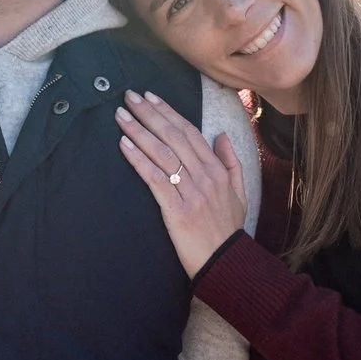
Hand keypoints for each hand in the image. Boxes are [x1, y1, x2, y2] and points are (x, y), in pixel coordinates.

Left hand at [115, 91, 247, 277]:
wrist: (225, 262)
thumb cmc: (228, 229)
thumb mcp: (239, 194)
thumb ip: (232, 163)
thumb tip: (222, 136)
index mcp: (218, 170)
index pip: (190, 132)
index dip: (169, 112)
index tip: (151, 97)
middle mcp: (205, 176)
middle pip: (173, 137)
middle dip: (149, 114)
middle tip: (129, 97)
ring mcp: (191, 192)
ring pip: (162, 153)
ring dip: (139, 131)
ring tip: (121, 116)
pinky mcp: (177, 210)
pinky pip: (155, 179)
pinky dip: (139, 160)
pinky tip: (124, 146)